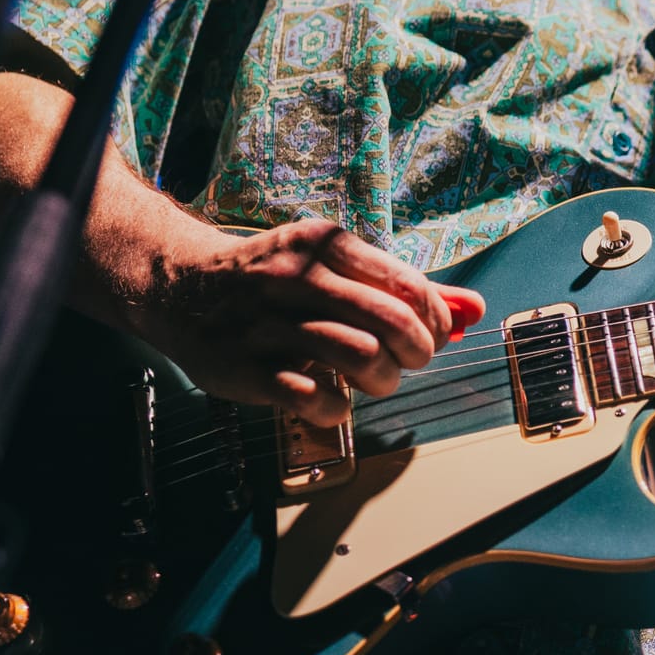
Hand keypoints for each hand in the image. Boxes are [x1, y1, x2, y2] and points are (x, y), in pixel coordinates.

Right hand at [116, 218, 486, 425]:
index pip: (409, 287)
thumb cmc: (273, 280)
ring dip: (382, 381)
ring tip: (374, 382)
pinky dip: (335, 408)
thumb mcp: (335, 267)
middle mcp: (295, 277)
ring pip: (360, 357)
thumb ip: (405, 289)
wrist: (178, 287)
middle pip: (392, 323)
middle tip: (408, 363)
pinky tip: (330, 401)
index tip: (429, 337)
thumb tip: (475, 309)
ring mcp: (267, 323)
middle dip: (416, 353)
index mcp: (324, 246)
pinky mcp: (244, 367)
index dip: (434, 322)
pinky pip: (312, 397)